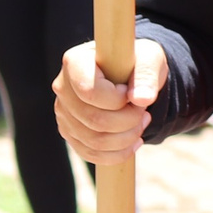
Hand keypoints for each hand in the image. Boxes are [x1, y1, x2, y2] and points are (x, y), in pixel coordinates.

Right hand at [52, 37, 165, 164]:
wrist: (131, 75)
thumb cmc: (138, 63)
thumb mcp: (149, 59)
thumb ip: (147, 76)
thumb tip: (142, 99)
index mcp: (75, 62)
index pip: (90, 92)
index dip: (117, 100)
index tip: (132, 94)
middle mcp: (62, 87)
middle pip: (94, 119)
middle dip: (128, 121)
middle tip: (144, 112)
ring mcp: (63, 112)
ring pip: (94, 141)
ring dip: (126, 138)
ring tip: (141, 123)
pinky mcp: (69, 131)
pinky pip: (90, 153)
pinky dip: (117, 153)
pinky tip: (134, 141)